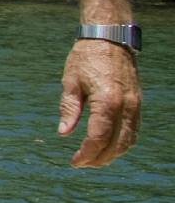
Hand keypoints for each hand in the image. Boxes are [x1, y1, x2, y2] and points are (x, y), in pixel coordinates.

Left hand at [58, 38, 141, 166]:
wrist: (110, 38)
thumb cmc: (86, 57)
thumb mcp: (70, 82)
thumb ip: (69, 109)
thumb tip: (63, 133)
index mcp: (107, 101)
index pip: (98, 137)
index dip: (86, 153)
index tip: (74, 162)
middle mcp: (126, 106)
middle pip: (116, 144)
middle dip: (99, 159)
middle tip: (82, 164)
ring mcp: (136, 105)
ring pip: (129, 140)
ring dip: (113, 154)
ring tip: (94, 159)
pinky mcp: (138, 102)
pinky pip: (134, 130)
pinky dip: (123, 143)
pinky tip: (109, 146)